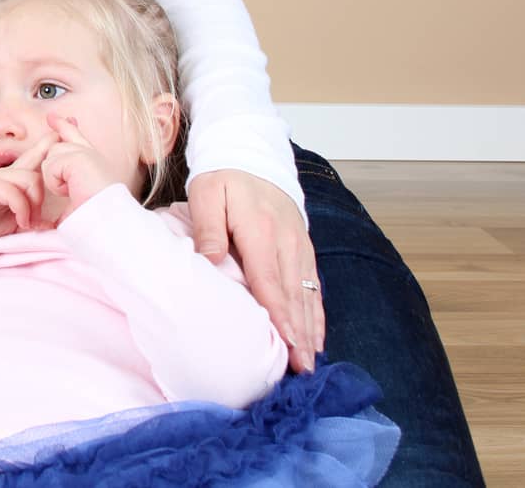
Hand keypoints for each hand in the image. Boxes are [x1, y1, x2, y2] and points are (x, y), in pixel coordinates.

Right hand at [0, 135, 57, 237]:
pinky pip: (14, 193)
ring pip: (30, 179)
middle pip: (39, 165)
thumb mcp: (11, 216)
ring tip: (29, 221)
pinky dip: (22, 209)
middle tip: (54, 201)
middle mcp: (7, 172)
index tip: (71, 124)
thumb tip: (48, 223)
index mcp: (13, 176)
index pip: (36, 154)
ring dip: (34, 203)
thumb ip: (29, 213)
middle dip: (50, 175)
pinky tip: (21, 222)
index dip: (52, 141)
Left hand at [40, 114, 118, 215]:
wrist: (108, 222)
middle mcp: (92, 154)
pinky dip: (54, 183)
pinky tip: (70, 190)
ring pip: (50, 155)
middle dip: (54, 144)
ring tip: (70, 191)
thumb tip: (56, 217)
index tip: (53, 118)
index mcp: (93, 163)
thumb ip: (68, 194)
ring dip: (53, 178)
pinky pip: (50, 166)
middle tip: (50, 125)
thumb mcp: (78, 202)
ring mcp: (85, 153)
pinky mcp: (78, 157)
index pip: (76, 138)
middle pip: (59, 144)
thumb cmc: (97, 220)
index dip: (65, 127)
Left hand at [188, 170, 323, 372]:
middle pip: (294, 295)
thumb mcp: (208, 195)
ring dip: (311, 329)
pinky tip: (315, 335)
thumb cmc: (224, 177)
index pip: (271, 281)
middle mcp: (287, 241)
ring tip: (311, 363)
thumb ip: (209, 228)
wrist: (251, 154)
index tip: (288, 345)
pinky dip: (316, 312)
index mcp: (261, 231)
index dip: (280, 315)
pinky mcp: (303, 247)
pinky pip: (313, 284)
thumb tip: (210, 262)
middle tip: (302, 370)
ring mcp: (300, 245)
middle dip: (300, 334)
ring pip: (307, 293)